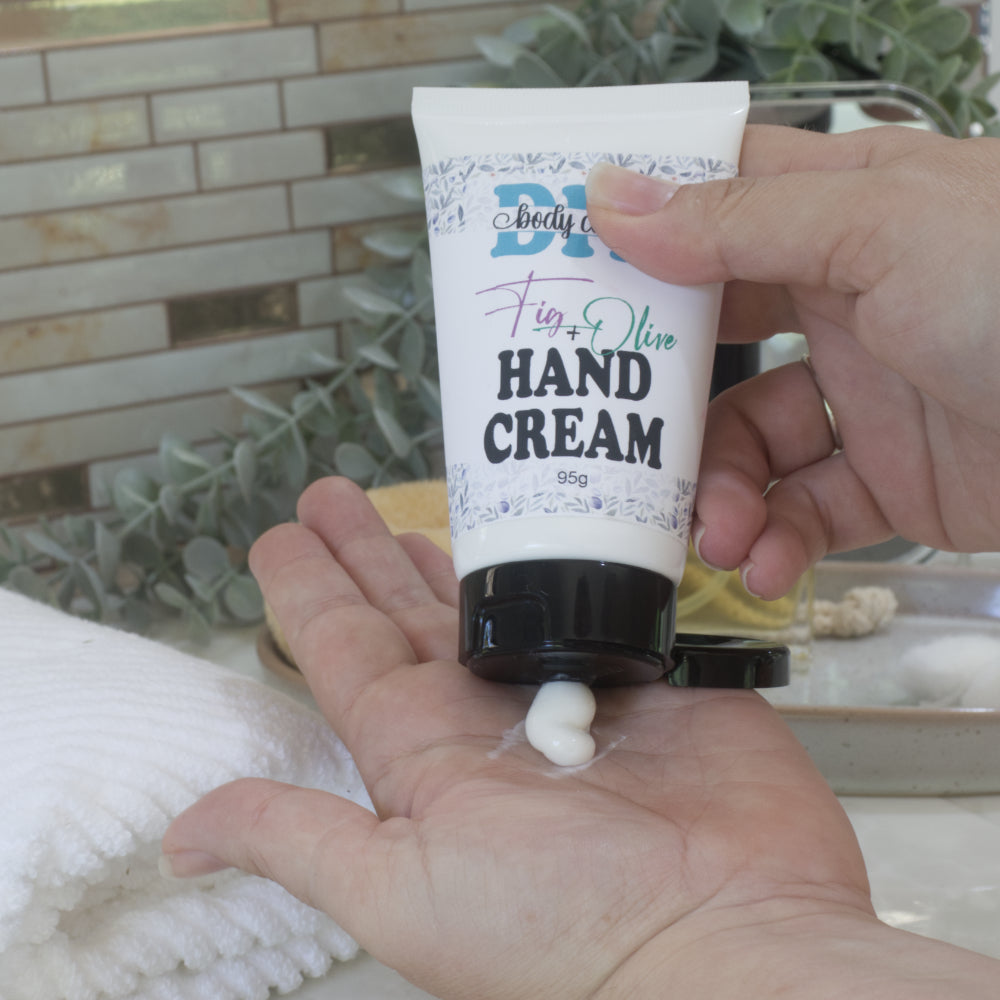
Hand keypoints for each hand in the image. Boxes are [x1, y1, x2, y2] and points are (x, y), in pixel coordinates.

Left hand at [163, 477, 899, 998]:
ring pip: (494, 595)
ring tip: (416, 503)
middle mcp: (490, 714)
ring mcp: (573, 682)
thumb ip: (300, 843)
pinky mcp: (649, 662)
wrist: (729, 935)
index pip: (347, 649)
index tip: (282, 534)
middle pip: (409, 611)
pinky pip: (599, 589)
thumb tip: (184, 840)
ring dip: (455, 548)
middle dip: (368, 551)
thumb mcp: (404, 891)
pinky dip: (572, 550)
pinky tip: (547, 517)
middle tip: (333, 494)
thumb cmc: (564, 929)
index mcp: (426, 756)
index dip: (311, 589)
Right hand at [586, 125, 999, 597]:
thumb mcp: (881, 232)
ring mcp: (869, 393)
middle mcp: (848, 297)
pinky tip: (762, 563)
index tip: (563, 273)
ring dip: (717, 492)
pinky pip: (805, 511)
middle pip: (713, 342)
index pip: (715, 206)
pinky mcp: (894, 481)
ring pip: (749, 442)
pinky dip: (774, 541)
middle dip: (662, 397)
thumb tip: (611, 198)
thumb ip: (739, 224)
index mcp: (843, 211)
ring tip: (711, 533)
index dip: (638, 233)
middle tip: (611, 437)